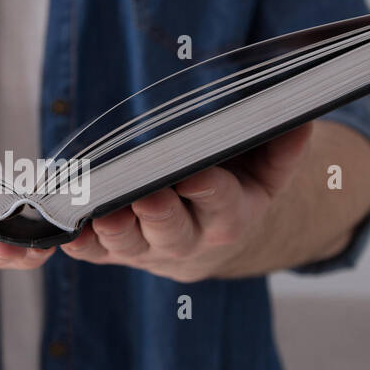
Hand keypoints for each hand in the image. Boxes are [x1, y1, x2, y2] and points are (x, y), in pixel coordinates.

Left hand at [59, 123, 314, 281]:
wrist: (208, 239)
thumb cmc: (236, 189)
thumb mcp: (267, 171)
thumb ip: (283, 147)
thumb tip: (303, 116)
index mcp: (229, 217)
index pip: (221, 203)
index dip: (208, 190)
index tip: (195, 175)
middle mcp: (187, 239)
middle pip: (172, 231)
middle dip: (158, 213)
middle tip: (144, 196)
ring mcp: (147, 250)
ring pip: (129, 244)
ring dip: (113, 228)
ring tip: (102, 209)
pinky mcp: (114, 252)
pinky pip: (94, 252)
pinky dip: (79, 242)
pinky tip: (66, 230)